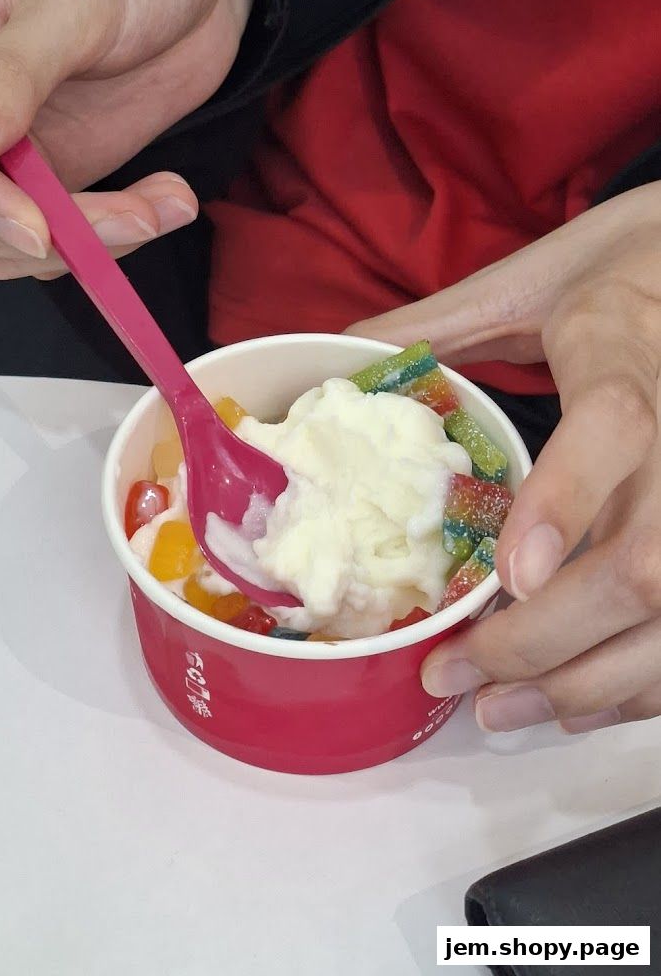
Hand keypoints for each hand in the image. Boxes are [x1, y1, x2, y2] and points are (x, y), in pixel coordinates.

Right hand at [0, 0, 253, 278]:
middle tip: (123, 222)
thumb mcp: (74, 0)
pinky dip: (108, 240)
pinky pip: (54, 242)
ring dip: (81, 244)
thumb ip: (11, 71)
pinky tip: (161, 205)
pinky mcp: (46, 180)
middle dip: (32, 232)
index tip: (32, 220)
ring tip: (159, 207)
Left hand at [347, 182, 660, 733]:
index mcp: (622, 347)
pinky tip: (576, 698)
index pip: (614, 427)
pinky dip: (638, 682)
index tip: (512, 575)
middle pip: (647, 561)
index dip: (566, 504)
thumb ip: (443, 325)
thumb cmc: (627, 266)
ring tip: (501, 709)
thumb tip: (344, 354)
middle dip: (547, 640)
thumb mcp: (533, 281)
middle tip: (458, 674)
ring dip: (592, 683)